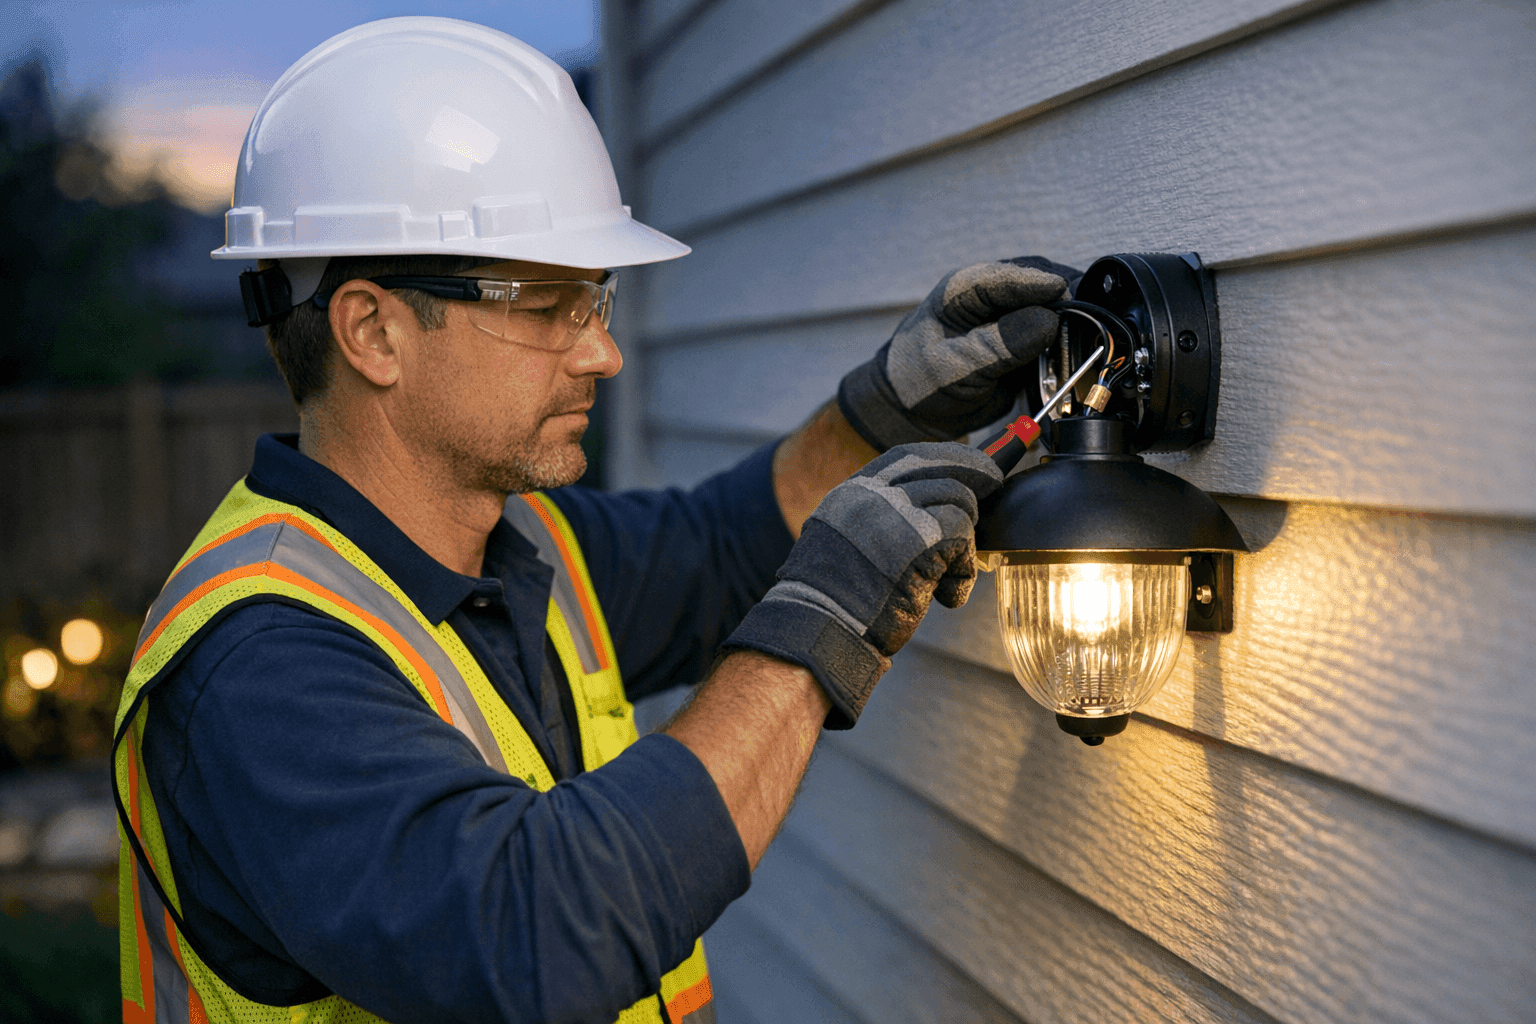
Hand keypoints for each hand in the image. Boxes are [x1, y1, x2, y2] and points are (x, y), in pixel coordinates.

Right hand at [723, 442, 1003, 727]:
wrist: (821, 627)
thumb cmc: (834, 600)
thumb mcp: (847, 542)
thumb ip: (880, 520)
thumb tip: (932, 512)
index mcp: (853, 492)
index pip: (908, 456)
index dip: (946, 456)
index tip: (972, 463)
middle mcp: (873, 493)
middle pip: (941, 468)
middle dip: (976, 474)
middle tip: (995, 483)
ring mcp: (895, 512)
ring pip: (960, 500)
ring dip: (964, 541)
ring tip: (947, 576)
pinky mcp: (920, 538)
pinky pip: (964, 537)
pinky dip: (964, 571)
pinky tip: (947, 596)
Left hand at [837, 256, 1082, 450]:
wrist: (913, 412)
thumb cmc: (919, 384)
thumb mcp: (954, 367)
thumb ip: (998, 345)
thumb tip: (1047, 321)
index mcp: (963, 290)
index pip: (1008, 276)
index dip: (1040, 284)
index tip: (1066, 296)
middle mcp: (988, 296)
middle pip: (1038, 282)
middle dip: (1064, 299)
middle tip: (1088, 320)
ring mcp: (1006, 315)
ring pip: (1051, 304)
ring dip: (1070, 319)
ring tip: (1087, 338)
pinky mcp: (1019, 337)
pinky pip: (1051, 331)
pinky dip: (1066, 341)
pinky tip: (1077, 353)